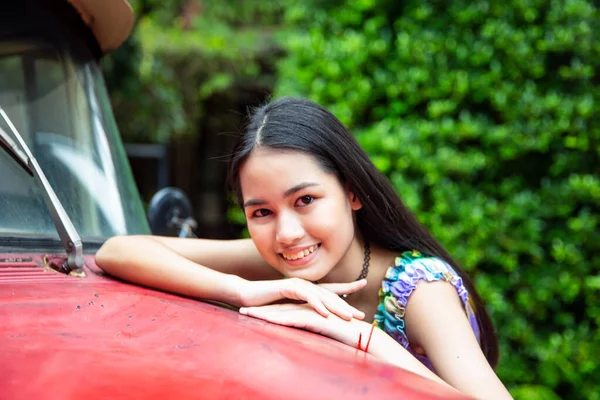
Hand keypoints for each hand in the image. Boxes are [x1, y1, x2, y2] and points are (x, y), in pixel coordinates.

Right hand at [237, 278, 366, 320]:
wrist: (246, 296)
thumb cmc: (266, 303)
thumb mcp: (288, 309)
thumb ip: (302, 311)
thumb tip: (317, 322)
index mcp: (307, 290)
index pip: (331, 289)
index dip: (348, 286)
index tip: (364, 284)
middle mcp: (305, 285)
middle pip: (330, 295)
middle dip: (347, 304)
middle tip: (361, 315)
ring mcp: (297, 284)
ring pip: (321, 295)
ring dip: (335, 307)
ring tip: (348, 317)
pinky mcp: (287, 287)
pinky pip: (306, 296)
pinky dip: (316, 304)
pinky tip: (325, 314)